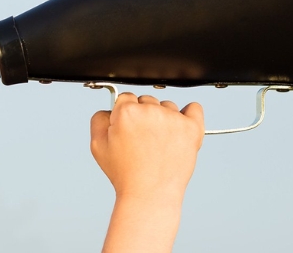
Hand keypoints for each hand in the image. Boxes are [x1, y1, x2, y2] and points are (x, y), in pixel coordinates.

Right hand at [90, 92, 203, 251]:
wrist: (150, 195)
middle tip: (142, 140)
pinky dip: (189, 114)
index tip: (128, 129)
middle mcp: (151, 110)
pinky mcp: (191, 128)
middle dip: (143, 116)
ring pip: (167, 106)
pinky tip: (181, 126)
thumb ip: (99, 119)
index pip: (126, 98)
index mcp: (127, 111)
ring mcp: (173, 118)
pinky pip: (194, 108)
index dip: (124, 114)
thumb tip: (110, 107)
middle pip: (147, 100)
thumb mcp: (97, 146)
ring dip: (163, 119)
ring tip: (158, 144)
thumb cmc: (125, 174)